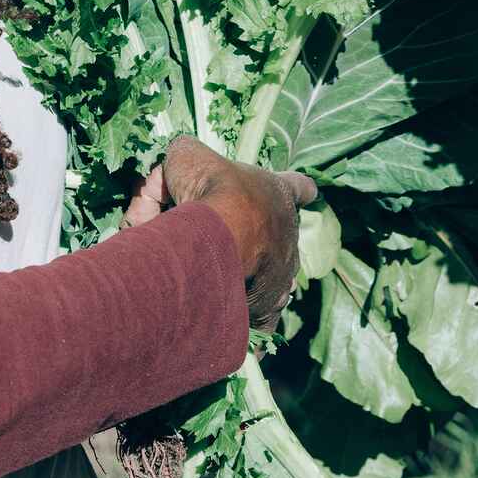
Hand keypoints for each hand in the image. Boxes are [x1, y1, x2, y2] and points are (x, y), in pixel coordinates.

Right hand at [127, 136, 317, 331]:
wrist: (214, 242)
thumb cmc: (209, 193)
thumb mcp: (187, 157)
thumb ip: (184, 158)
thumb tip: (169, 171)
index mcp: (279, 194)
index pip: (298, 186)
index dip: (298, 188)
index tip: (307, 193)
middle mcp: (289, 236)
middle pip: (274, 236)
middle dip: (249, 240)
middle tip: (213, 240)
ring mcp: (282, 276)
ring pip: (263, 277)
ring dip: (241, 276)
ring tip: (207, 275)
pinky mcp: (267, 310)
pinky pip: (256, 319)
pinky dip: (242, 319)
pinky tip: (224, 318)